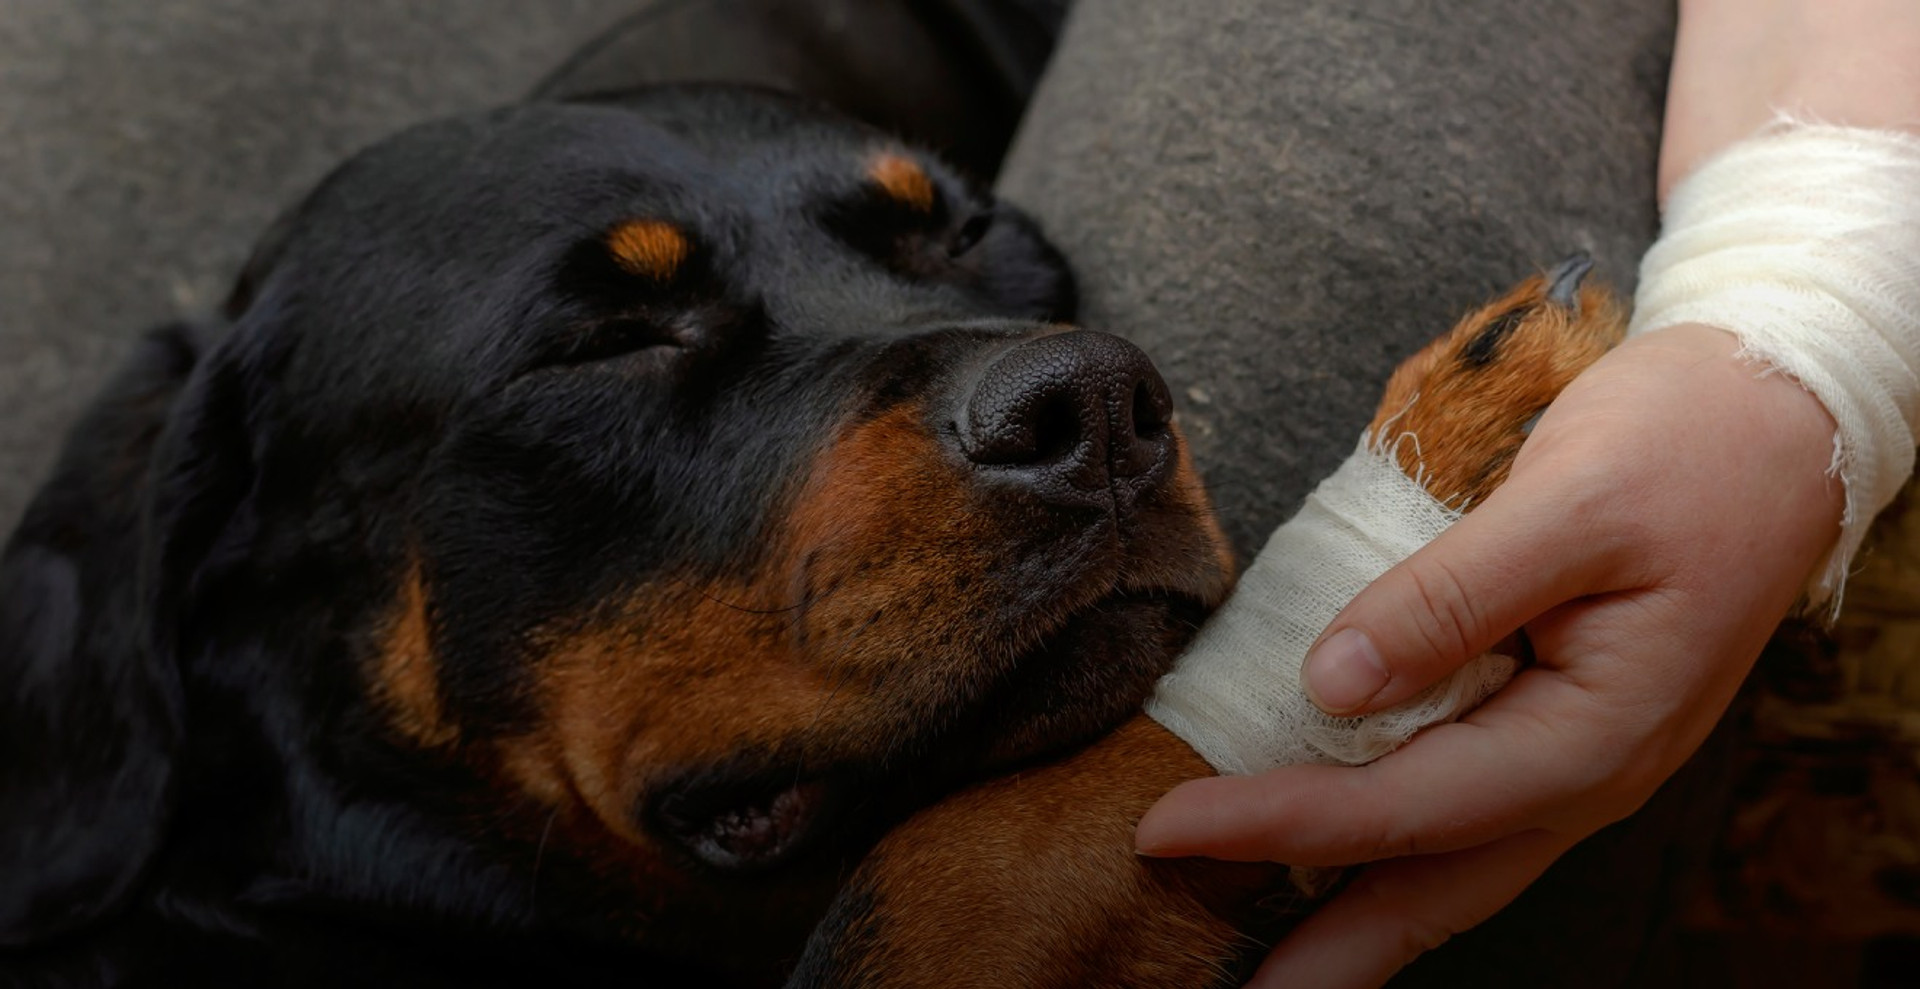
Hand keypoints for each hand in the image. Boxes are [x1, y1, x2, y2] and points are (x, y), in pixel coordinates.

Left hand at [1134, 322, 1843, 987]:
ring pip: (1456, 867)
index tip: (1167, 827)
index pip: (1403, 806)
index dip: (1277, 822)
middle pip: (1436, 886)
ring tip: (1277, 969)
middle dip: (1331, 952)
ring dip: (1362, 920)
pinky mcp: (1560, 723)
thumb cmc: (1687, 450)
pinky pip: (1469, 814)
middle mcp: (1585, 770)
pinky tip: (1347, 864)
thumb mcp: (1568, 505)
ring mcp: (1578, 755)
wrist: (1779, 421)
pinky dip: (1399, 854)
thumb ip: (1451, 597)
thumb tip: (1332, 683)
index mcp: (1591, 733)